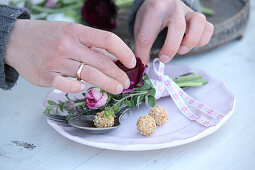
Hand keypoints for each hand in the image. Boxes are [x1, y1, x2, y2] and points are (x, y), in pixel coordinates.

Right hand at [4, 20, 135, 93]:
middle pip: (101, 62)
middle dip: (118, 74)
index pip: (107, 40)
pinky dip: (78, 88)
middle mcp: (68, 45)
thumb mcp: (70, 33)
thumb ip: (91, 47)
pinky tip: (84, 89)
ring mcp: (56, 60)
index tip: (132, 63)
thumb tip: (114, 59)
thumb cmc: (48, 36)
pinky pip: (66, 84)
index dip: (124, 52)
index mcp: (76, 31)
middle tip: (126, 83)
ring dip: (107, 84)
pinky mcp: (45, 75)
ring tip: (117, 89)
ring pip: (89, 75)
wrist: (15, 39)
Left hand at [134, 0, 213, 63]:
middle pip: (177, 26)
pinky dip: (202, 40)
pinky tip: (190, 45)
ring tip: (181, 50)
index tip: (143, 62)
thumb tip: (143, 64)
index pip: (147, 35)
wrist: (162, 1)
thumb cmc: (151, 16)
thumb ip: (142, 45)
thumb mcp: (141, 27)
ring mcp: (188, 11)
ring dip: (191, 41)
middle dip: (171, 47)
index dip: (143, 53)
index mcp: (154, 10)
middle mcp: (173, 8)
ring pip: (198, 22)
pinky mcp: (198, 18)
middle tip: (164, 58)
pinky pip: (208, 28)